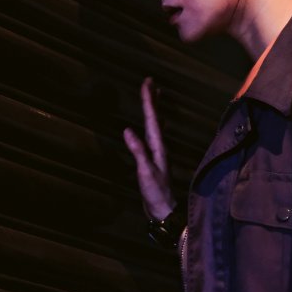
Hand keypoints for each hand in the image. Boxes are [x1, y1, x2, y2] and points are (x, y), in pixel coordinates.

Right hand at [123, 77, 176, 219]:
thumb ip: (138, 151)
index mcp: (158, 147)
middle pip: (156, 118)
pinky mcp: (153, 158)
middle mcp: (159, 146)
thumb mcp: (145, 172)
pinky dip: (152, 124)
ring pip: (156, 125)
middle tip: (150, 82)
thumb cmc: (155, 192)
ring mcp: (157, 152)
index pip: (152, 119)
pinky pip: (152, 134)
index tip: (146, 83)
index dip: (148, 101)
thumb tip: (127, 130)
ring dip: (154, 110)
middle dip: (152, 100)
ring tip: (154, 96)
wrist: (164, 210)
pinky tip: (150, 125)